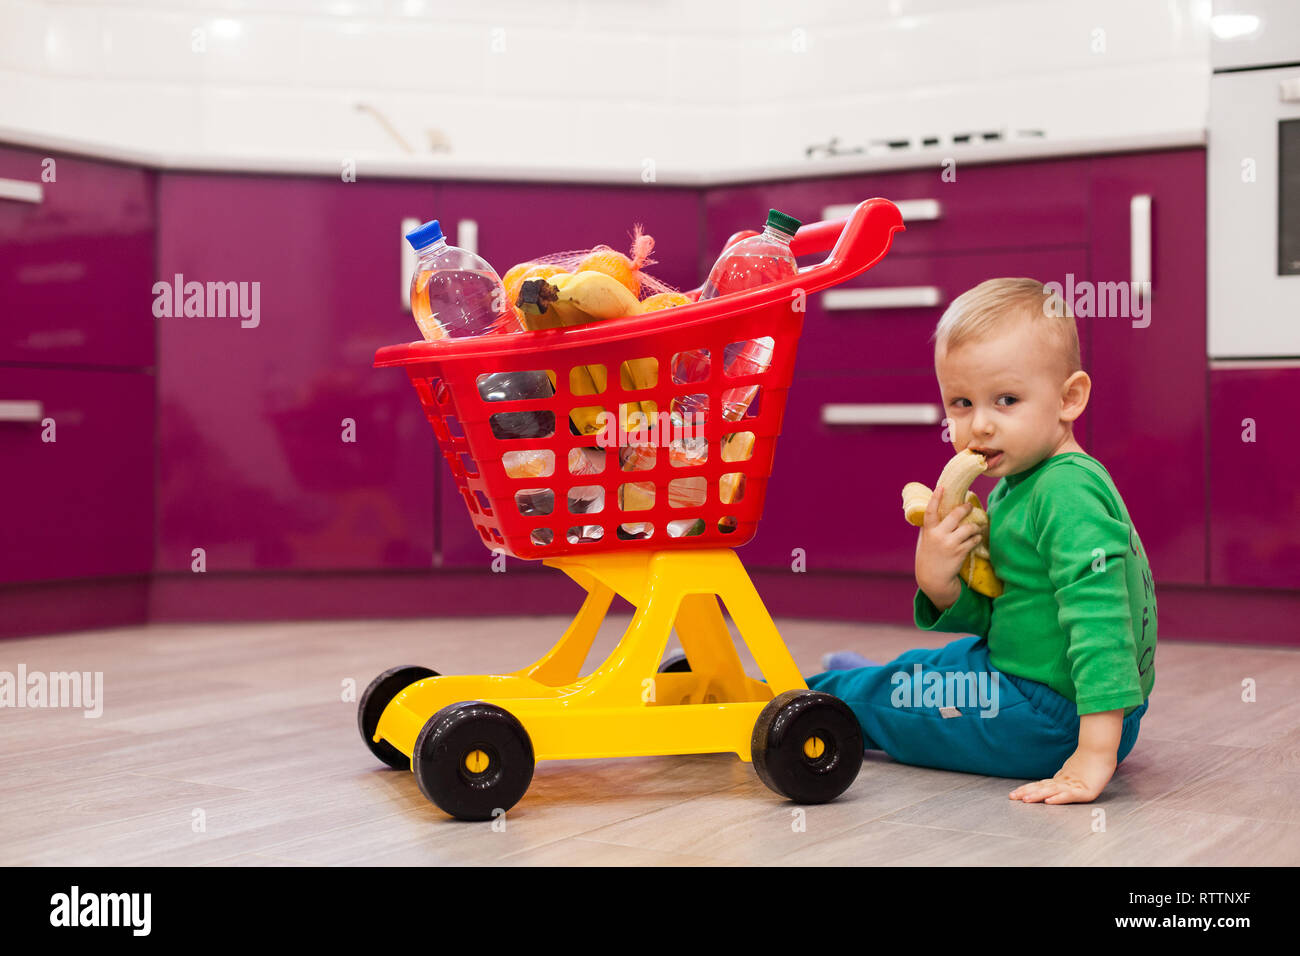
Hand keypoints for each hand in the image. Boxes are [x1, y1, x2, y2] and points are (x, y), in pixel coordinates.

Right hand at [915, 483, 982, 607]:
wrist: (933, 578)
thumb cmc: (928, 556)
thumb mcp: (925, 540)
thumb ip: (930, 526)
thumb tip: (937, 509)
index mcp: (928, 531)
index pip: (930, 511)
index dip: (936, 498)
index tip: (941, 487)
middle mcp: (939, 536)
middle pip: (955, 515)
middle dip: (965, 508)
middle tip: (969, 506)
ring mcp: (950, 544)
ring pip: (968, 528)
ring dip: (975, 526)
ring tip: (976, 527)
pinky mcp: (960, 552)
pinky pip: (973, 540)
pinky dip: (976, 538)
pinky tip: (976, 538)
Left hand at [1009, 748, 1116, 803]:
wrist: (1102, 749)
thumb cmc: (1093, 759)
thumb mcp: (1075, 772)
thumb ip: (1065, 778)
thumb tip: (1055, 784)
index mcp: (1062, 779)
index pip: (1042, 785)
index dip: (1029, 789)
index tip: (1016, 793)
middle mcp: (1065, 782)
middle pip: (1043, 788)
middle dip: (1027, 792)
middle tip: (1012, 796)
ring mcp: (1074, 786)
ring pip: (1052, 791)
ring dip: (1037, 795)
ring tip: (1025, 799)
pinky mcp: (1085, 792)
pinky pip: (1069, 796)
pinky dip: (1058, 799)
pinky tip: (1048, 801)